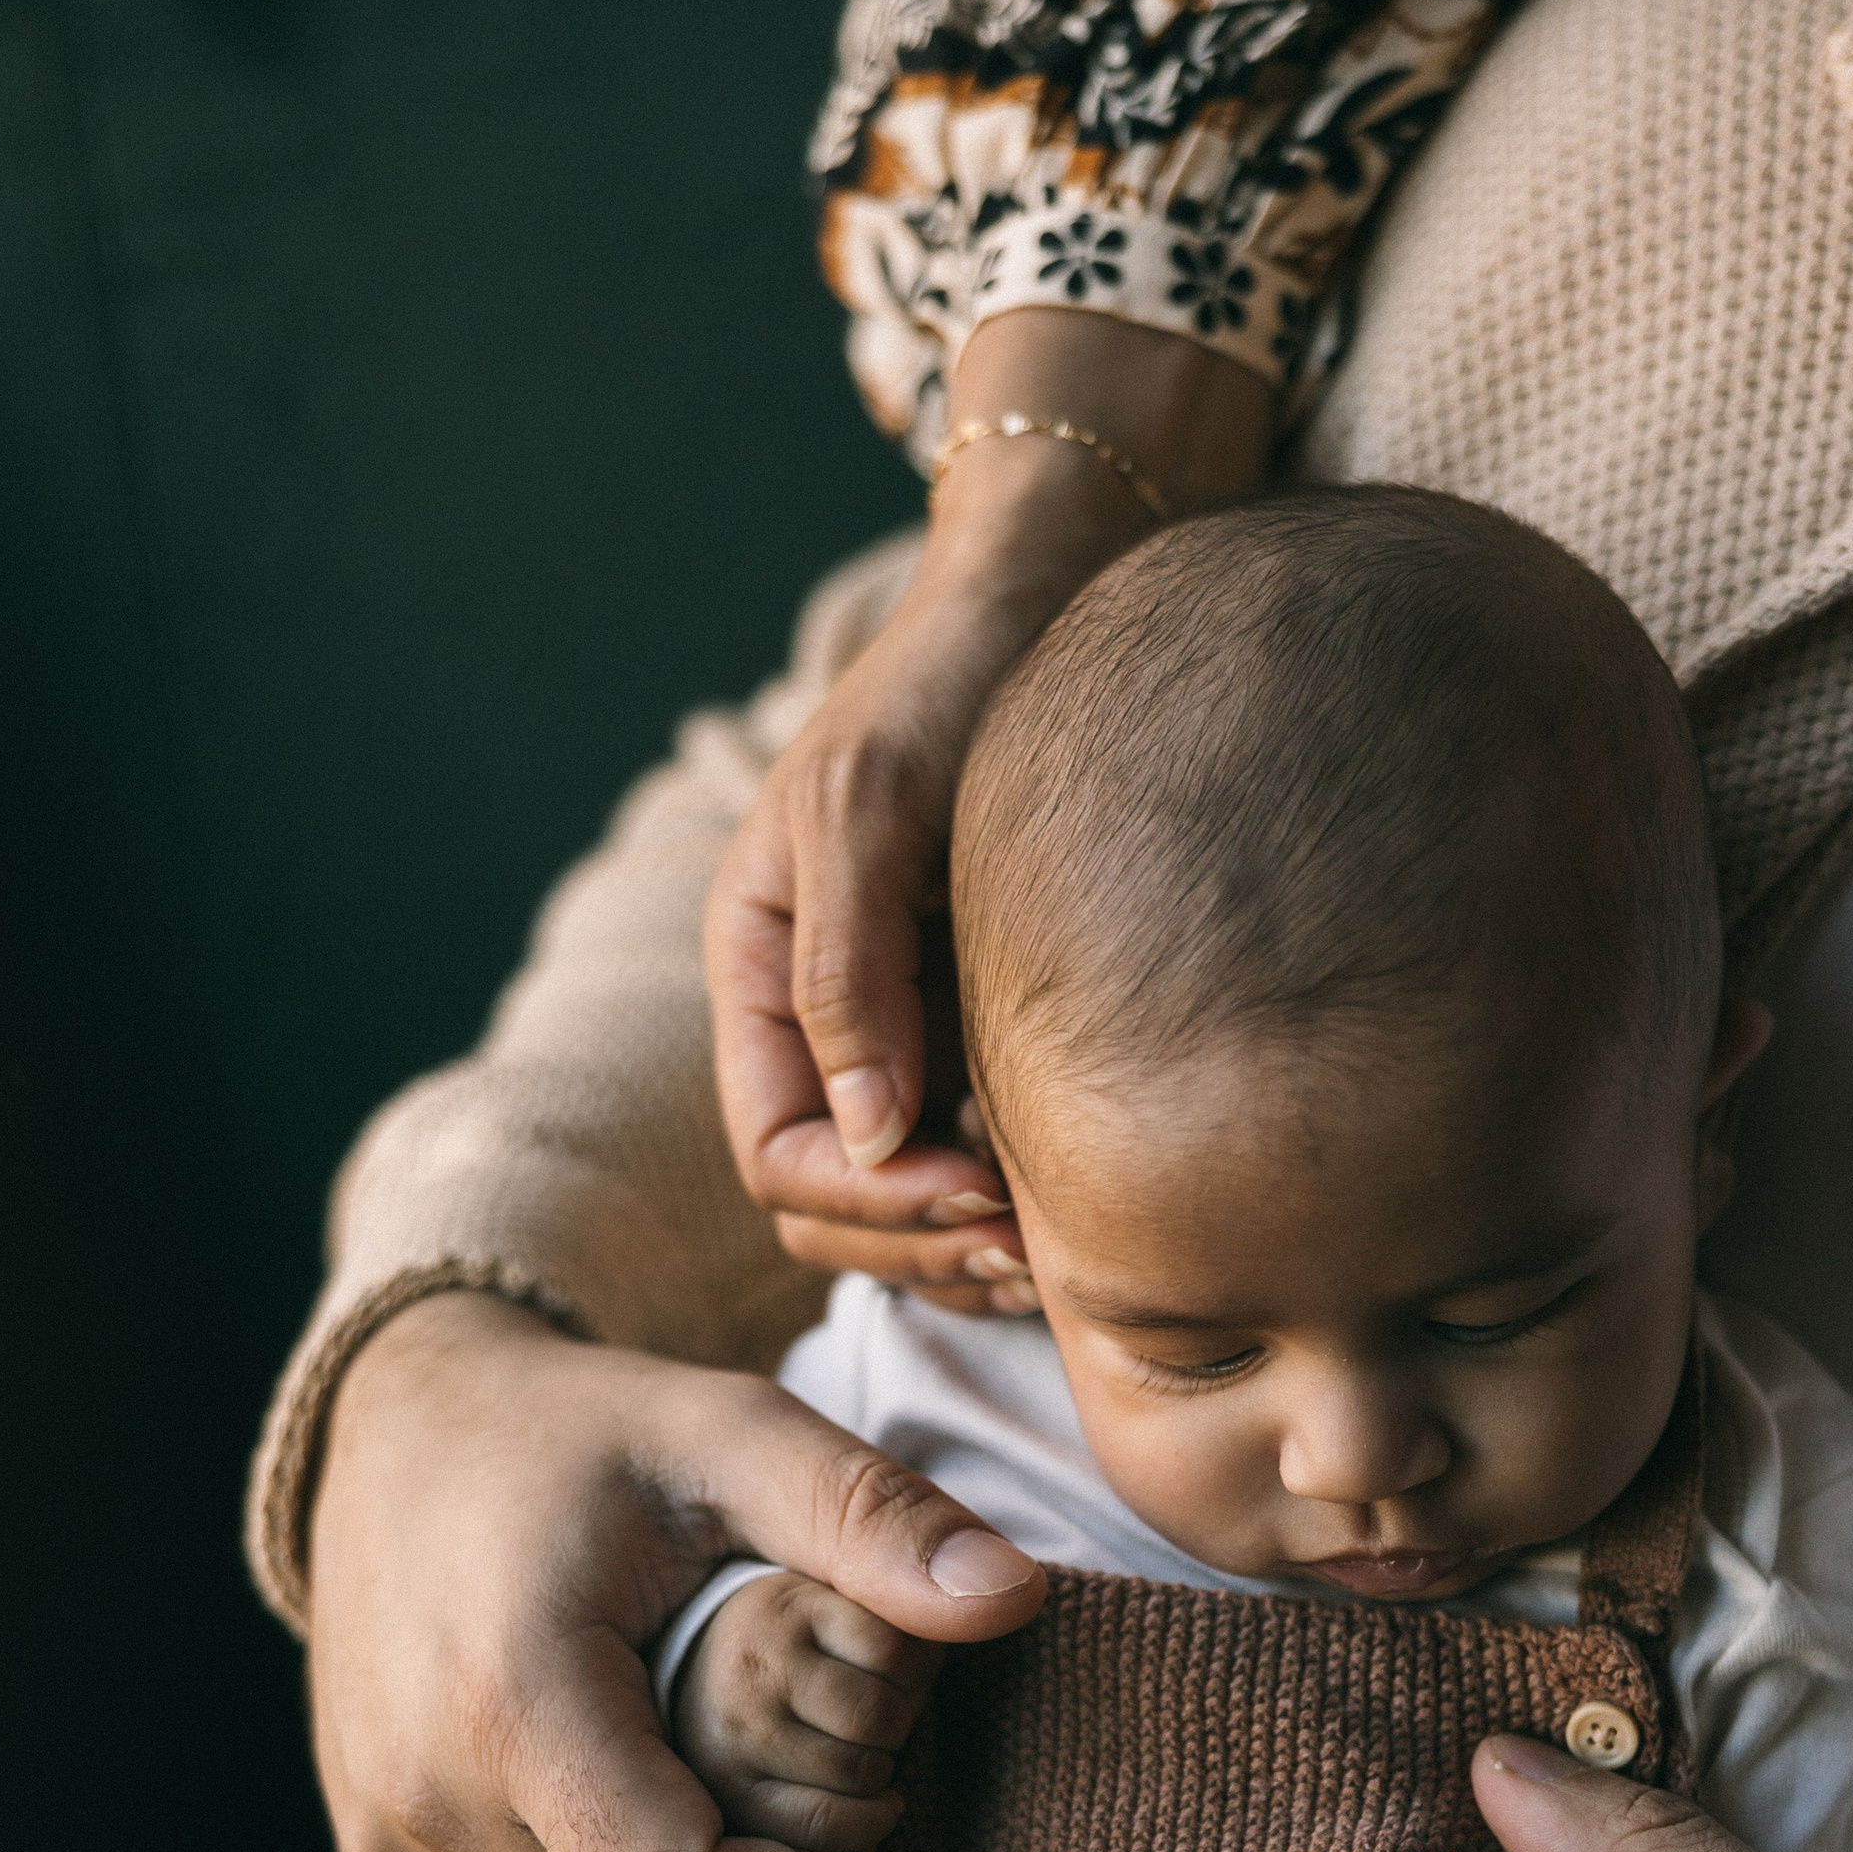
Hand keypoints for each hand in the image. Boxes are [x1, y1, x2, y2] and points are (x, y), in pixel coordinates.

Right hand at [306, 1291, 1042, 1851]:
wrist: (393, 1436)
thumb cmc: (581, 1429)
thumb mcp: (730, 1430)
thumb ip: (873, 1515)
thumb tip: (1018, 1596)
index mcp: (511, 1708)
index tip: (864, 1807)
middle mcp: (428, 1811)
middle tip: (799, 1775)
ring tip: (712, 1768)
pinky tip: (640, 1790)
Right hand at [704, 308, 1271, 1301]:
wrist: (1059, 605)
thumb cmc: (950, 684)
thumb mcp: (869, 803)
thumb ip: (842, 966)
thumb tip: (859, 1132)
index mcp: (758, 978)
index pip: (780, 1155)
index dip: (869, 1199)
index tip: (978, 1190)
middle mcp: (822, 1029)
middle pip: (834, 1211)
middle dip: (922, 1243)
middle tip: (1035, 1246)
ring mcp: (905, 1042)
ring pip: (907, 1209)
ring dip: (972, 1246)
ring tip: (1062, 1242)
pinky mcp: (984, 1043)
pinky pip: (982, 1165)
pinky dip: (1022, 1203)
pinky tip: (1094, 1195)